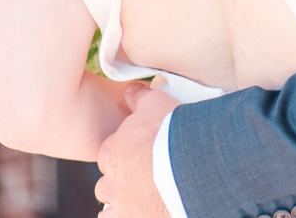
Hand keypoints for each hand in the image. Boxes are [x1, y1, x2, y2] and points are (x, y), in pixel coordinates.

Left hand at [96, 81, 178, 216]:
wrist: (189, 162)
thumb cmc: (171, 130)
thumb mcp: (155, 103)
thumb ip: (138, 97)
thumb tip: (130, 89)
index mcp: (111, 151)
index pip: (108, 154)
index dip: (123, 152)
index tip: (138, 151)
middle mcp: (111, 180)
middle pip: (106, 183)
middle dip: (119, 179)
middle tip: (140, 174)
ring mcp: (121, 203)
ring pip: (108, 206)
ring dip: (119, 202)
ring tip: (139, 195)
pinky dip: (125, 215)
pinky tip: (140, 209)